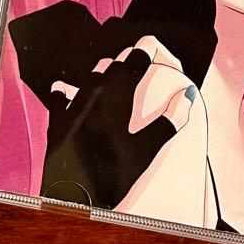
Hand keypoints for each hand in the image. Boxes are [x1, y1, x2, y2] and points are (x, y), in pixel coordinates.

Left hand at [41, 35, 197, 209]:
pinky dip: (68, 90)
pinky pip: (61, 94)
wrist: (73, 199)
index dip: (144, 49)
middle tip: (135, 62)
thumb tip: (187, 96)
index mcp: (118, 94)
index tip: (150, 44)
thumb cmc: (113, 173)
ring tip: (111, 76)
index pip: (135, 59)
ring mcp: (72, 104)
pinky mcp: (56, 119)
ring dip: (102, 73)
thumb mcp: (147, 149)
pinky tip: (68, 92)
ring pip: (89, 76)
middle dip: (125, 60)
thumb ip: (169, 120)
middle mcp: (94, 92)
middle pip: (112, 64)